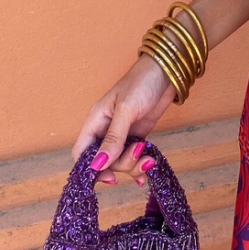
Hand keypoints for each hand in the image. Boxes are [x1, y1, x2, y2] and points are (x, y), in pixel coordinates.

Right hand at [71, 55, 174, 185]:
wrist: (166, 71)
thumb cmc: (142, 83)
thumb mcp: (126, 110)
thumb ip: (113, 138)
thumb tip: (98, 164)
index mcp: (95, 121)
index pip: (82, 152)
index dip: (91, 169)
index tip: (109, 177)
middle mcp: (105, 130)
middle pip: (104, 161)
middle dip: (121, 164)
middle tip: (138, 154)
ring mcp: (123, 134)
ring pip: (120, 161)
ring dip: (134, 165)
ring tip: (149, 159)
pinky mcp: (138, 135)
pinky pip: (134, 156)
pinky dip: (140, 166)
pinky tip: (146, 173)